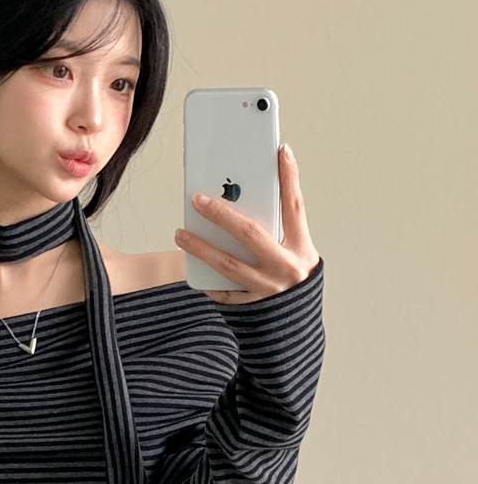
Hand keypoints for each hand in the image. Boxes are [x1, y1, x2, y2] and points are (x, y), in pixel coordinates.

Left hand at [176, 143, 319, 307]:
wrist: (297, 332)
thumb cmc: (295, 283)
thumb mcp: (298, 254)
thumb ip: (279, 231)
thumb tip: (244, 199)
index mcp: (302, 249)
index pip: (295, 206)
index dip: (289, 178)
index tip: (280, 151)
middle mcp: (286, 268)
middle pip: (251, 234)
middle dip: (222, 214)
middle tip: (197, 199)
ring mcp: (268, 290)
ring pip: (229, 264)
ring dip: (201, 247)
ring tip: (180, 233)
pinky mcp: (252, 308)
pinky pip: (224, 291)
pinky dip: (208, 279)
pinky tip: (192, 267)